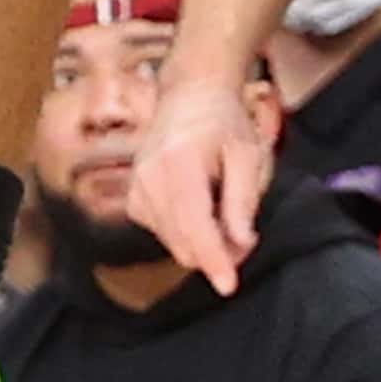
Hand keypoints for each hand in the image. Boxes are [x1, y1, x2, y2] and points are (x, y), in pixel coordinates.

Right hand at [132, 62, 272, 293]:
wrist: (190, 96)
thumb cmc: (223, 121)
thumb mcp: (246, 154)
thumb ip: (242, 201)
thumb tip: (240, 244)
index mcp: (179, 162)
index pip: (195, 226)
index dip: (214, 260)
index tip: (229, 286)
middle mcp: (150, 177)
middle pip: (182, 242)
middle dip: (216, 254)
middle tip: (244, 239)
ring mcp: (137, 188)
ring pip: (172, 243)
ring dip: (202, 245)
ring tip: (227, 218)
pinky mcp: (133, 199)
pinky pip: (162, 234)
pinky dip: (185, 234)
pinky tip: (201, 209)